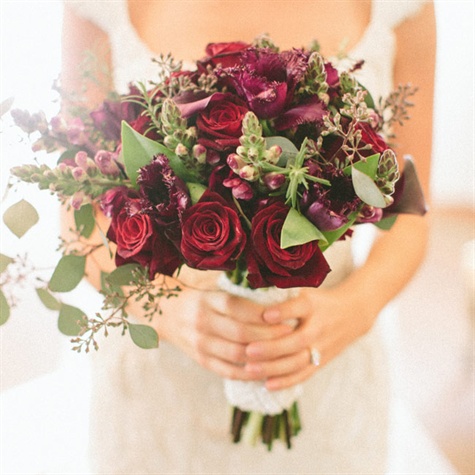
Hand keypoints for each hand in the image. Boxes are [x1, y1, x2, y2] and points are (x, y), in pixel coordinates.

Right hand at [154, 282, 293, 380]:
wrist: (168, 315)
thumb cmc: (202, 302)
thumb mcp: (215, 293)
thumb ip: (239, 298)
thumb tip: (276, 303)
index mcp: (208, 301)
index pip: (237, 307)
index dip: (262, 313)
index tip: (284, 316)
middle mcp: (203, 321)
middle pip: (240, 332)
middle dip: (268, 335)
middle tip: (290, 334)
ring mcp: (201, 343)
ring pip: (237, 353)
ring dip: (263, 356)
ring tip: (283, 353)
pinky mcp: (202, 360)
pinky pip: (228, 371)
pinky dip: (249, 373)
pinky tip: (266, 370)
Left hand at [244, 286, 376, 390]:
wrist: (354, 313)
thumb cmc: (318, 299)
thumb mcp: (306, 289)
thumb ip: (283, 290)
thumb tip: (252, 283)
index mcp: (313, 305)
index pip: (299, 307)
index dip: (283, 311)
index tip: (265, 314)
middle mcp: (319, 326)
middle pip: (297, 340)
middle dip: (272, 347)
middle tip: (249, 350)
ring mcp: (322, 346)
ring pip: (298, 361)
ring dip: (274, 368)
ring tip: (249, 369)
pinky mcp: (322, 361)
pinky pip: (304, 374)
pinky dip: (286, 381)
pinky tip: (267, 384)